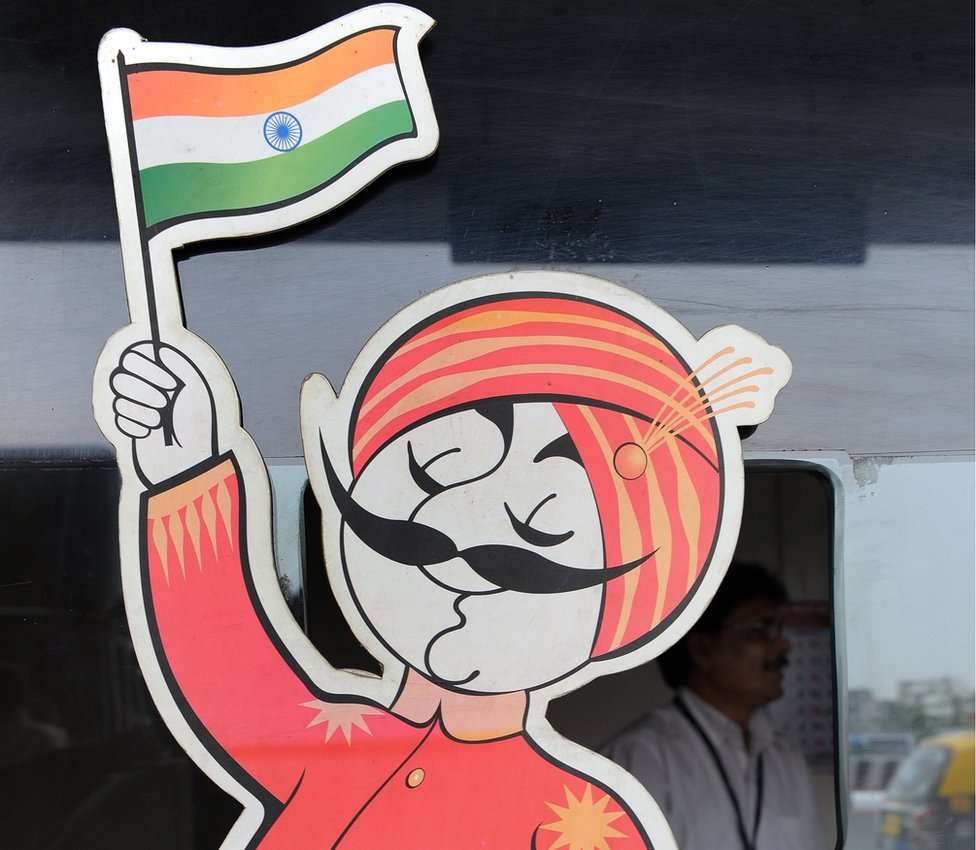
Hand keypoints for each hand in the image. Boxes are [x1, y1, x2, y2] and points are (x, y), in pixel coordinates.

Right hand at [110, 342, 216, 485]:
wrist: (193, 460)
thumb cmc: (199, 424)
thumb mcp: (196, 387)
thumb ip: (179, 363)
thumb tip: (160, 344)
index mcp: (160, 373)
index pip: (133, 356)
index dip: (147, 368)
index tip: (171, 384)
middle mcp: (144, 386)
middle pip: (119, 376)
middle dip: (144, 391)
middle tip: (166, 403)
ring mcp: (133, 407)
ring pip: (118, 399)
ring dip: (142, 410)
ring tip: (161, 421)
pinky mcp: (126, 426)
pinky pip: (117, 419)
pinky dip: (136, 426)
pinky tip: (151, 432)